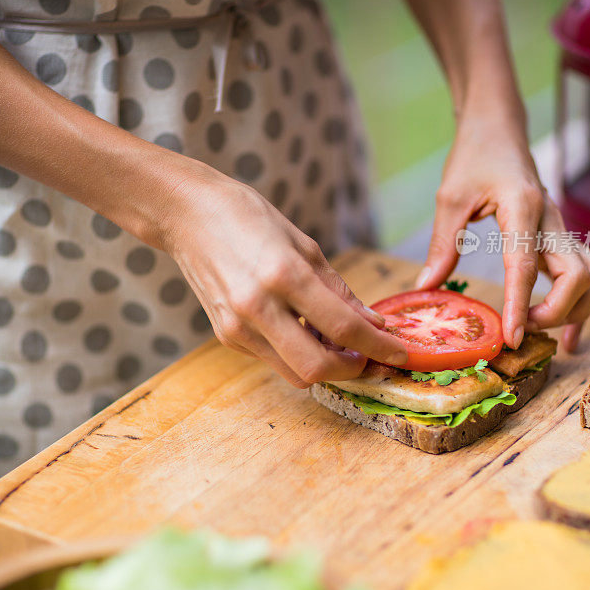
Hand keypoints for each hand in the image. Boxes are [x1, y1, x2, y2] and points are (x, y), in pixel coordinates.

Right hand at [157, 163, 407, 387]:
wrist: (188, 216)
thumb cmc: (249, 217)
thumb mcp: (303, 244)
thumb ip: (338, 289)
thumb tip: (372, 323)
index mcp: (282, 274)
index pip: (342, 326)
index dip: (378, 345)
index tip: (401, 353)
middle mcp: (257, 307)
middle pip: (317, 368)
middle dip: (352, 370)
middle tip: (368, 355)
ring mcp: (237, 327)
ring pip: (294, 373)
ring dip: (325, 367)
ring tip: (339, 344)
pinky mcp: (225, 336)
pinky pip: (272, 360)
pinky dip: (297, 354)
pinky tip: (305, 333)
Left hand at [415, 114, 589, 351]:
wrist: (498, 127)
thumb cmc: (474, 155)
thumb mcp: (450, 197)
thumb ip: (443, 244)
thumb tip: (427, 287)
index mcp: (522, 206)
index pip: (526, 265)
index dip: (520, 305)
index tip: (511, 337)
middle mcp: (551, 218)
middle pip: (578, 276)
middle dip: (556, 313)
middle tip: (521, 330)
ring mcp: (560, 226)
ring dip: (576, 309)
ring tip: (547, 335)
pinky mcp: (560, 232)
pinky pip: (584, 271)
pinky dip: (578, 301)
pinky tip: (562, 326)